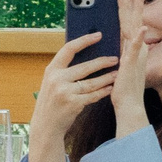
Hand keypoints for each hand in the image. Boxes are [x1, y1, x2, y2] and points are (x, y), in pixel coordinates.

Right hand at [28, 32, 117, 148]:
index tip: (98, 35)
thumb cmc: (52, 102)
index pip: (69, 49)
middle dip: (102, 62)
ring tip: (116, 74)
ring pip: (91, 82)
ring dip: (106, 78)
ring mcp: (64, 92)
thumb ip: (64, 71)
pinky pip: (92, 96)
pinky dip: (102, 92)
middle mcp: (57, 79)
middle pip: (85, 67)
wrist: (45, 126)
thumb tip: (84, 55)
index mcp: (51, 70)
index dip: (84, 40)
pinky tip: (110, 89)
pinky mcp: (73, 104)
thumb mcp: (51, 83)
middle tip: (115, 58)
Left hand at [109, 0, 153, 137]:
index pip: (125, 25)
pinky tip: (141, 27)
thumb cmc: (121, 90)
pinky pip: (136, 48)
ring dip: (135, 12)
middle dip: (129, 4)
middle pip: (131, 22)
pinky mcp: (133, 63)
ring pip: (134, 28)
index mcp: (130, 50)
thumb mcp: (115, 67)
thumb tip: (103, 45)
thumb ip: (113, 54)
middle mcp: (135, 49)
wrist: (128, 106)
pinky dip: (139, 37)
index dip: (124, 10)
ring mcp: (135, 55)